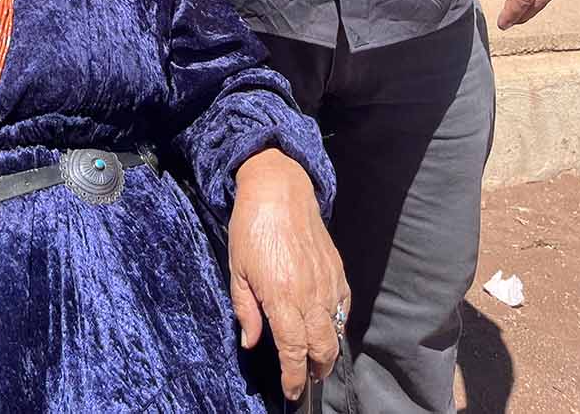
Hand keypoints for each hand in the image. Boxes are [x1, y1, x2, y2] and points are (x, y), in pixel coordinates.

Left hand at [229, 148, 348, 402]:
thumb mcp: (237, 270)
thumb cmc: (251, 226)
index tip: (292, 391)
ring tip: (316, 360)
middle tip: (305, 379)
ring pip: (336, 332)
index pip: (293, 351)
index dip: (294, 378)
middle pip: (322, 349)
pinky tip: (326, 326)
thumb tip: (250, 342)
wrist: (279, 189)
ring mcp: (327, 282)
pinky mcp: (338, 271)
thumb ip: (245, 310)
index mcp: (281, 296)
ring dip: (328, 352)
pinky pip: (343, 308)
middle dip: (316, 371)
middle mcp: (309, 294)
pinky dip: (337, 324)